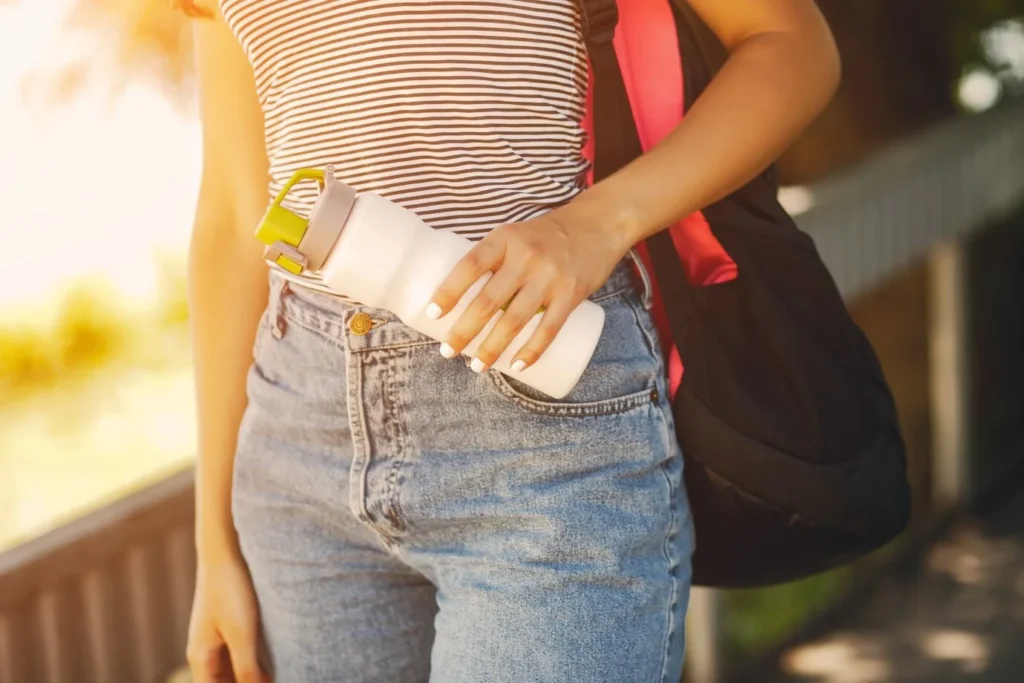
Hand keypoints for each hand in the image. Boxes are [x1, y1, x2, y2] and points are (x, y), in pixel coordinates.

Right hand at [187, 553, 269, 682]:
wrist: (224, 549)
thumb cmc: (231, 590)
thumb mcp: (242, 633)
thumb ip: (247, 668)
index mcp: (200, 658)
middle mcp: (205, 651)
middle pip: (224, 682)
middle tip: (272, 679)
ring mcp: (216, 637)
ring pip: (233, 669)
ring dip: (251, 675)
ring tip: (277, 672)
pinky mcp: (229, 624)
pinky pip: (240, 652)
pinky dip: (255, 660)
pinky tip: (275, 658)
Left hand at [427, 207, 629, 372]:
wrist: (597, 225)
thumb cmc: (546, 235)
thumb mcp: (515, 236)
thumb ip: (494, 261)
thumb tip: (460, 299)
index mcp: (504, 239)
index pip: (469, 267)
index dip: (448, 292)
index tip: (431, 315)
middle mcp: (526, 257)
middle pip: (488, 301)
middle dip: (464, 331)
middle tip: (447, 351)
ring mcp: (550, 277)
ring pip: (514, 320)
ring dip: (492, 347)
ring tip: (477, 365)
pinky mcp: (572, 294)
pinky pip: (548, 329)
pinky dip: (531, 351)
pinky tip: (517, 366)